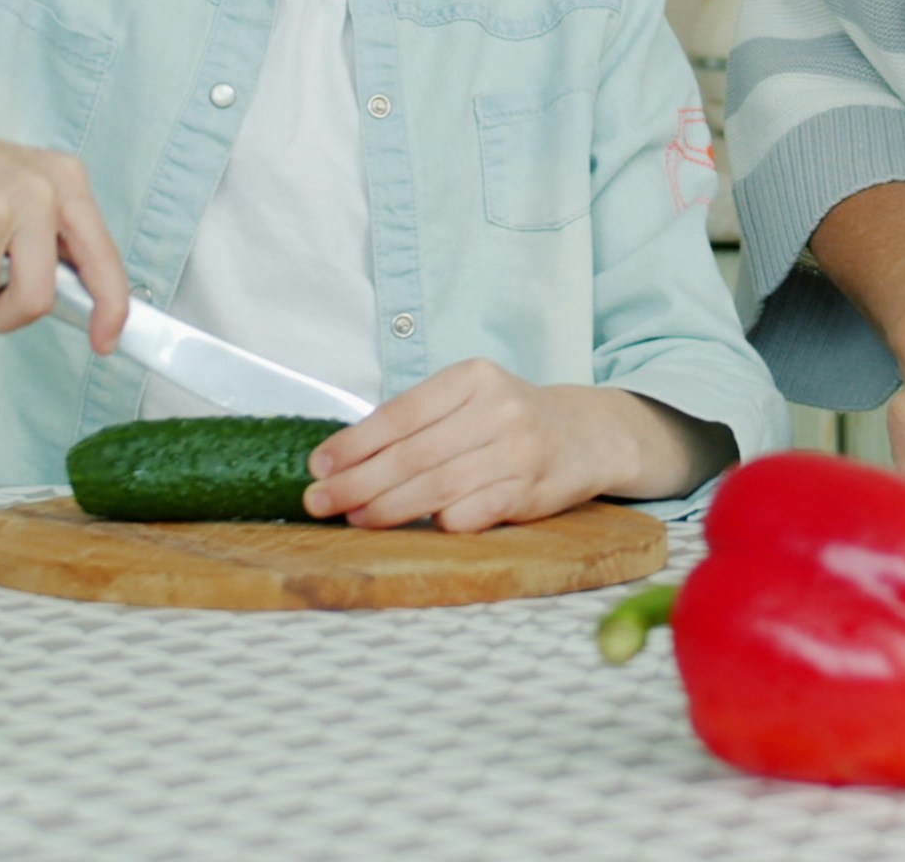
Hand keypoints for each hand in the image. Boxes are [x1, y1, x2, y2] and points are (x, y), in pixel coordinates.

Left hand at [303, 361, 668, 531]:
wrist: (586, 434)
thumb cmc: (507, 418)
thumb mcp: (468, 399)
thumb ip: (418, 420)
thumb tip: (342, 457)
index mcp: (473, 377)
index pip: (401, 414)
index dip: (354, 444)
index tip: (318, 466)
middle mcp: (498, 409)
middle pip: (414, 454)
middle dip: (359, 482)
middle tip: (320, 501)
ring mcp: (518, 451)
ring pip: (438, 487)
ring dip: (387, 508)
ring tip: (354, 518)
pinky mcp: (532, 492)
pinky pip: (472, 513)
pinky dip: (439, 523)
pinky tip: (415, 527)